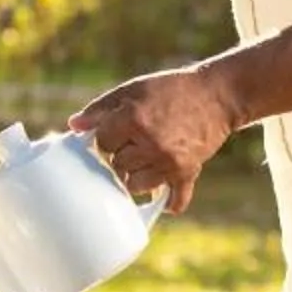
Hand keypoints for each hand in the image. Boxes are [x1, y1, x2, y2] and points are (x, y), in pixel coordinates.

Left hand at [70, 65, 237, 215]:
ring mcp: (170, 161)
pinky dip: (167, 202)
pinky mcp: (188, 173)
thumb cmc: (171, 89)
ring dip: (137, 177)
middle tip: (133, 144)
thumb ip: (101, 108)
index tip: (114, 134)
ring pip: (136, 185)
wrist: (217, 95)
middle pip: (117, 165)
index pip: (102, 143)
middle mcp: (150, 143)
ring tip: (145, 162)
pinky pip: (173, 200)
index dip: (106, 138)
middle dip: (121, 156)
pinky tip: (161, 199)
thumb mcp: (133, 90)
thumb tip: (73, 126)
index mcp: (133, 119)